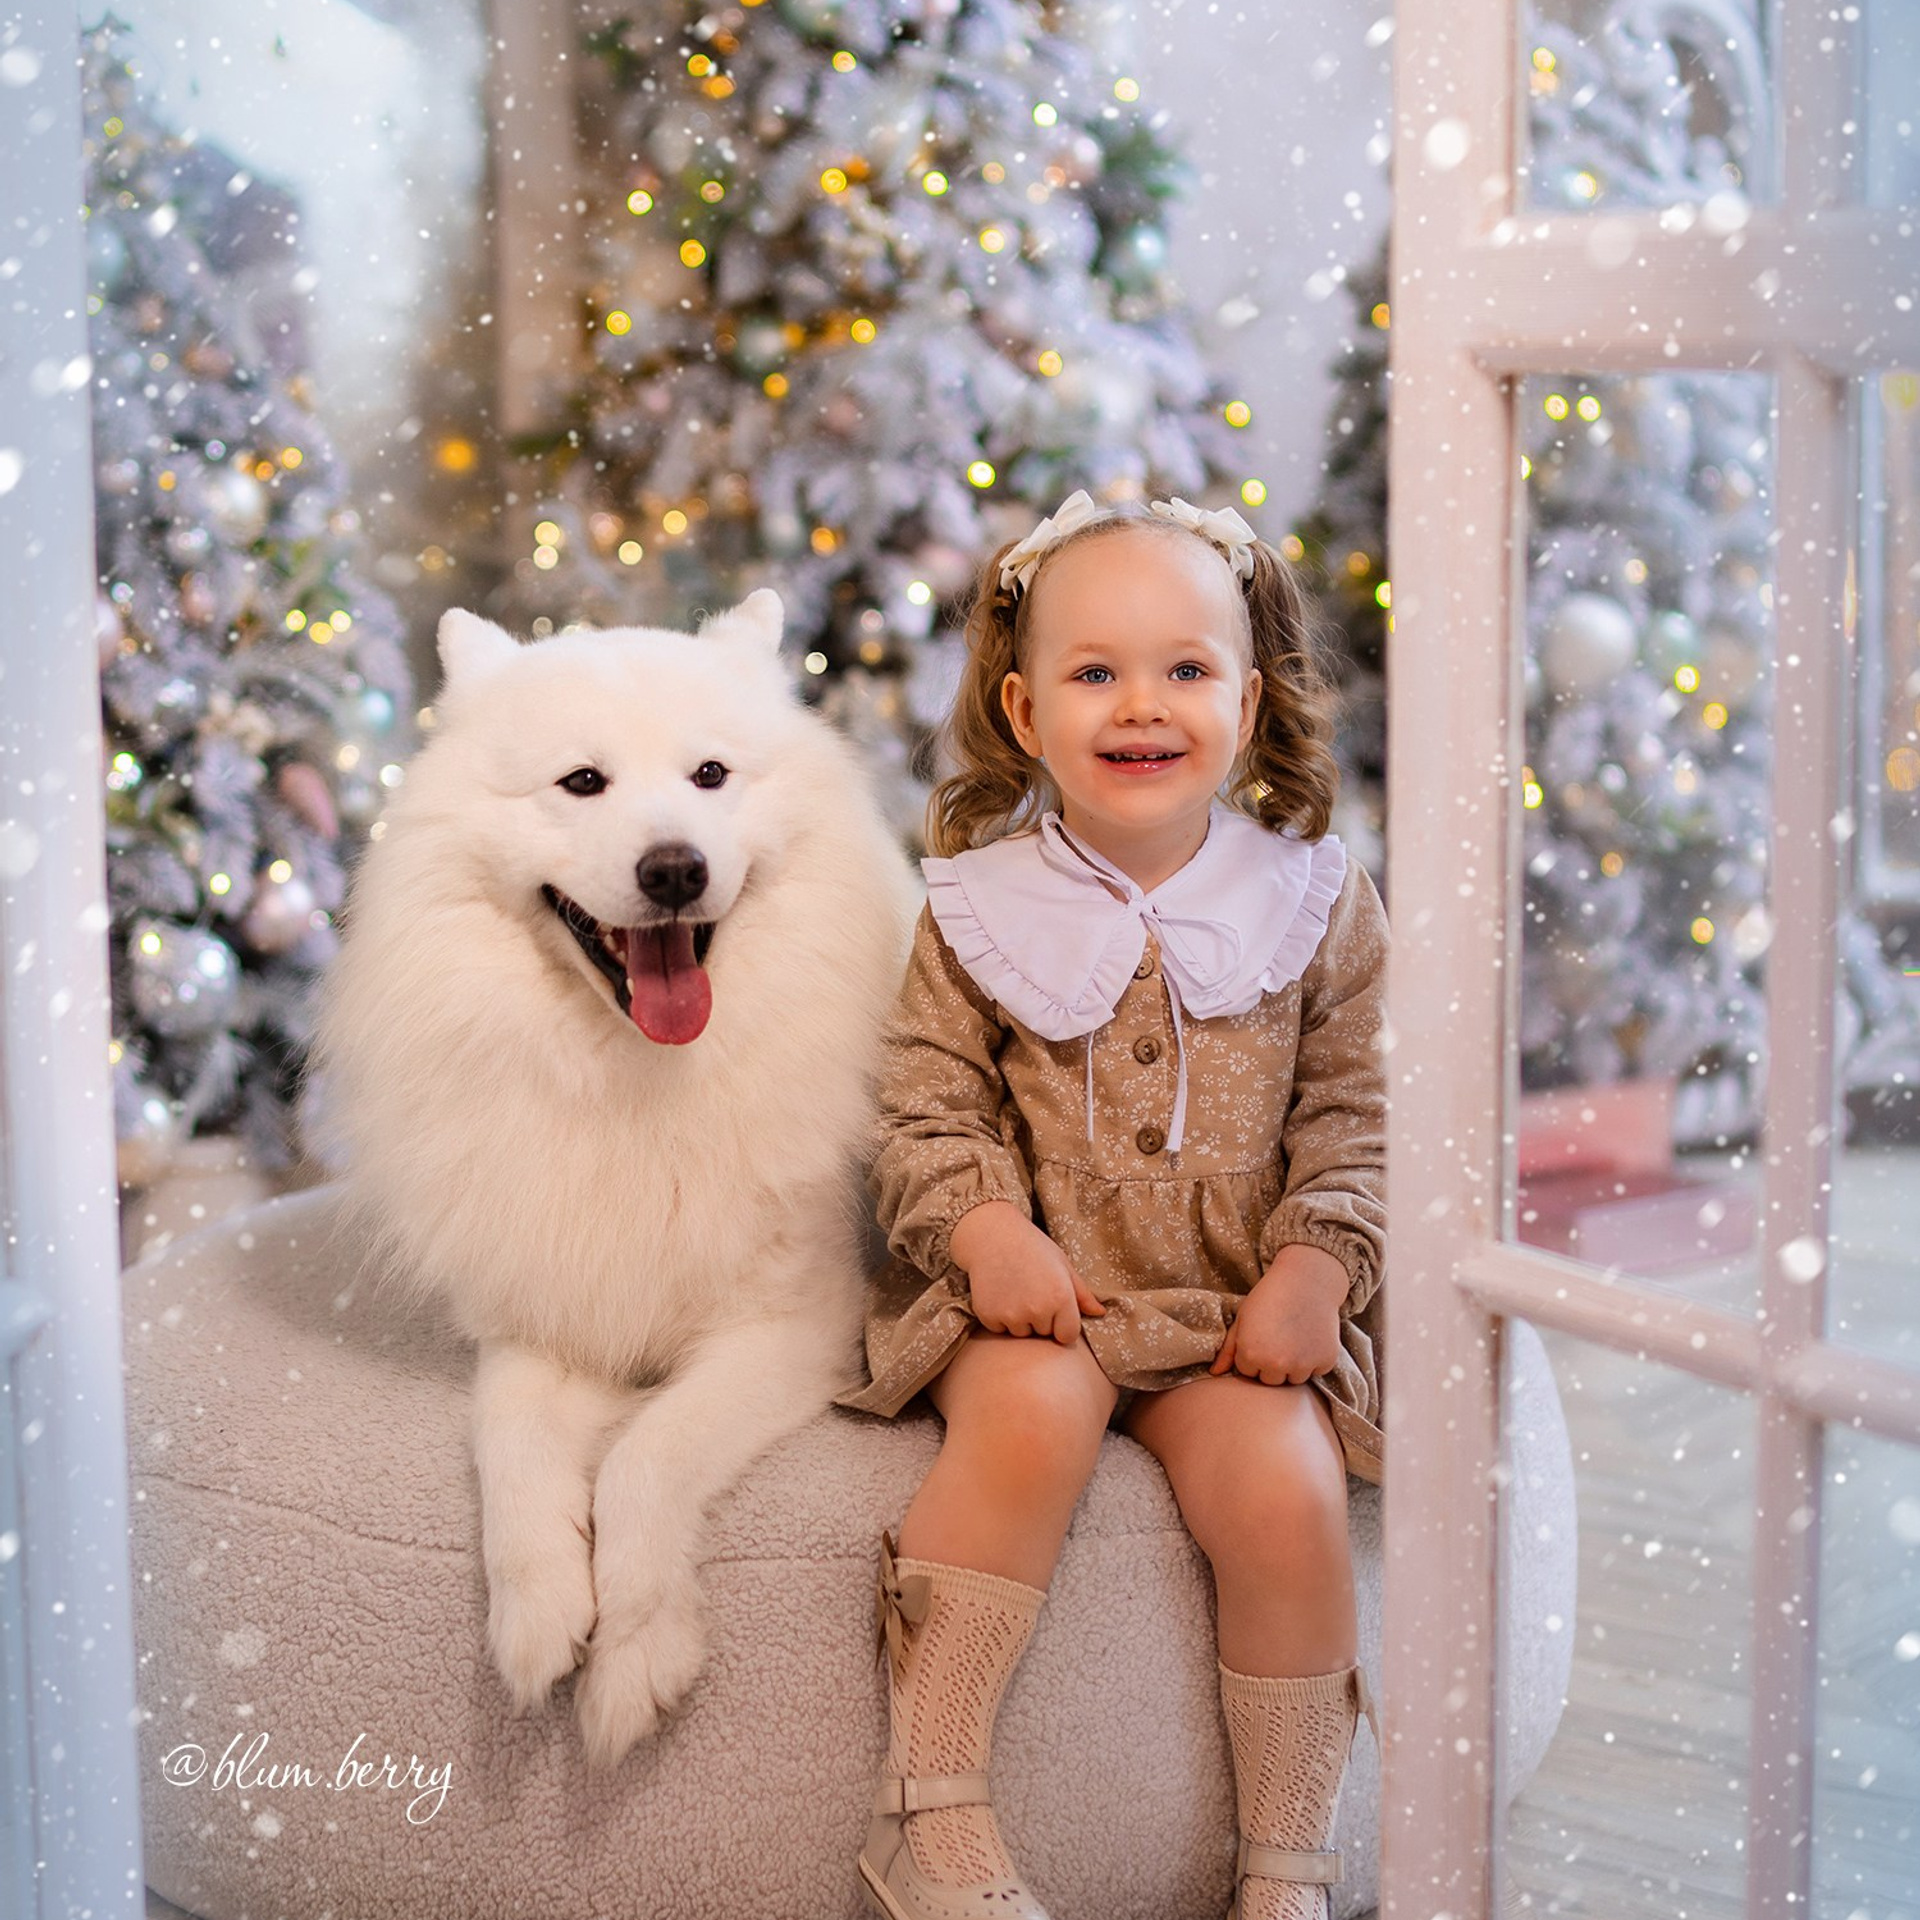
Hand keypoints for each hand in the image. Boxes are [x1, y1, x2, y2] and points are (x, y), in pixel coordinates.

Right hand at [948, 1201, 1107, 1344]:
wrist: (992, 1234)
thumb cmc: (1032, 1247)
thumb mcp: (1063, 1265)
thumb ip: (1082, 1294)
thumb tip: (1101, 1313)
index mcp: (1061, 1298)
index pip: (1067, 1336)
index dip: (1062, 1325)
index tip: (1054, 1310)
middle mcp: (1037, 1309)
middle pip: (1044, 1334)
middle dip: (1040, 1319)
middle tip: (1031, 1290)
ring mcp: (1011, 1314)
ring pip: (1021, 1333)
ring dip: (1019, 1319)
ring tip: (1014, 1289)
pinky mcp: (988, 1316)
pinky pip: (999, 1329)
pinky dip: (999, 1316)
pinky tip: (999, 1292)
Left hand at [1210, 1243, 1347, 1385]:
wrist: (1306, 1280)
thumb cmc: (1269, 1297)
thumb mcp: (1243, 1318)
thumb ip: (1229, 1349)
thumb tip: (1215, 1373)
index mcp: (1251, 1355)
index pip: (1247, 1372)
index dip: (1252, 1354)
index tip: (1260, 1336)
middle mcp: (1276, 1365)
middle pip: (1271, 1380)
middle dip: (1272, 1364)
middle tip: (1278, 1338)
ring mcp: (1303, 1365)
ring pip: (1294, 1379)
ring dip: (1294, 1365)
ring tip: (1294, 1337)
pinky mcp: (1325, 1361)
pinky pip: (1317, 1371)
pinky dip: (1315, 1359)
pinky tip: (1311, 1337)